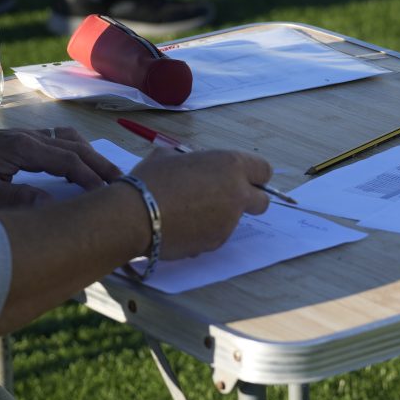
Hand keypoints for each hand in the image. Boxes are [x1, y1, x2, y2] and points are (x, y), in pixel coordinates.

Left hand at [0, 126, 121, 208]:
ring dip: (91, 155)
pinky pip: (59, 139)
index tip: (108, 195)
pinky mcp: (23, 138)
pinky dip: (76, 149)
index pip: (68, 162)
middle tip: (124, 184)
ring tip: (107, 175)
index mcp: (24, 149)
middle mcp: (31, 137)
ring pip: (70, 140)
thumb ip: (18, 199)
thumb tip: (53, 207)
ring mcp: (28, 135)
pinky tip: (80, 163)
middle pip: (76, 147)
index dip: (91, 178)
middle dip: (101, 165)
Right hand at [132, 147, 269, 258]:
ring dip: (219, 216)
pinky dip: (203, 231)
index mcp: (231, 165)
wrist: (136, 215)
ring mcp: (229, 222)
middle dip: (247, 200)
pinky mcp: (215, 243)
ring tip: (186, 212)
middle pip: (262, 201)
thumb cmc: (151, 178)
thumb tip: (190, 166)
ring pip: (235, 220)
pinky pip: (215, 235)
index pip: (264, 171)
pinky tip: (180, 226)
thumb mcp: (169, 156)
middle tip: (222, 199)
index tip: (238, 178)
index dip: (252, 175)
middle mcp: (237, 194)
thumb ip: (192, 161)